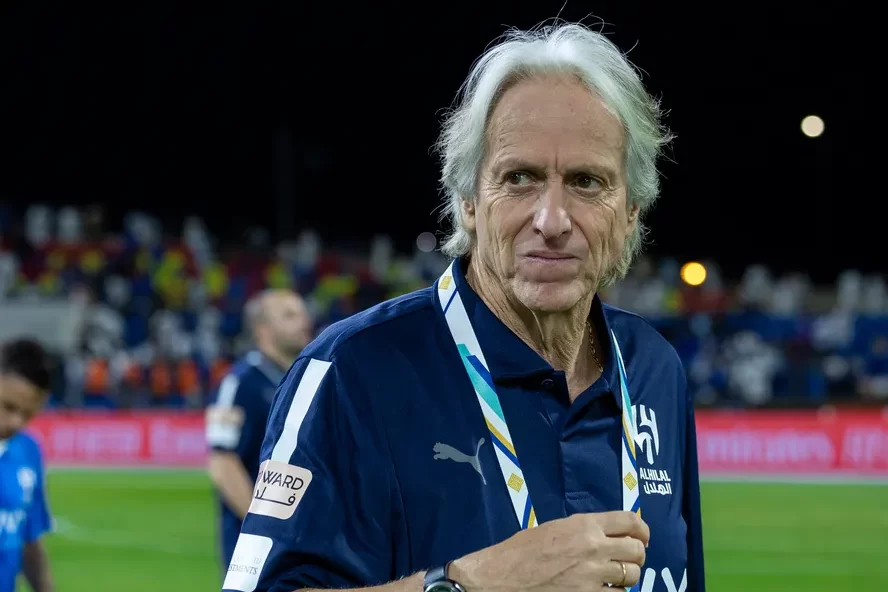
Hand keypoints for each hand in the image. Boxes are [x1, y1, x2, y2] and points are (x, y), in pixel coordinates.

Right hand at [448, 511, 648, 590]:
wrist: (502, 577)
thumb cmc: (523, 550)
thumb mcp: (556, 527)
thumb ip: (585, 529)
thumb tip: (610, 534)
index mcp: (585, 525)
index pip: (630, 521)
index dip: (642, 529)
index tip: (642, 536)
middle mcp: (594, 548)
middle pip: (637, 550)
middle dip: (635, 555)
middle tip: (626, 558)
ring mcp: (593, 577)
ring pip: (632, 576)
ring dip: (627, 577)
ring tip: (614, 577)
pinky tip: (603, 590)